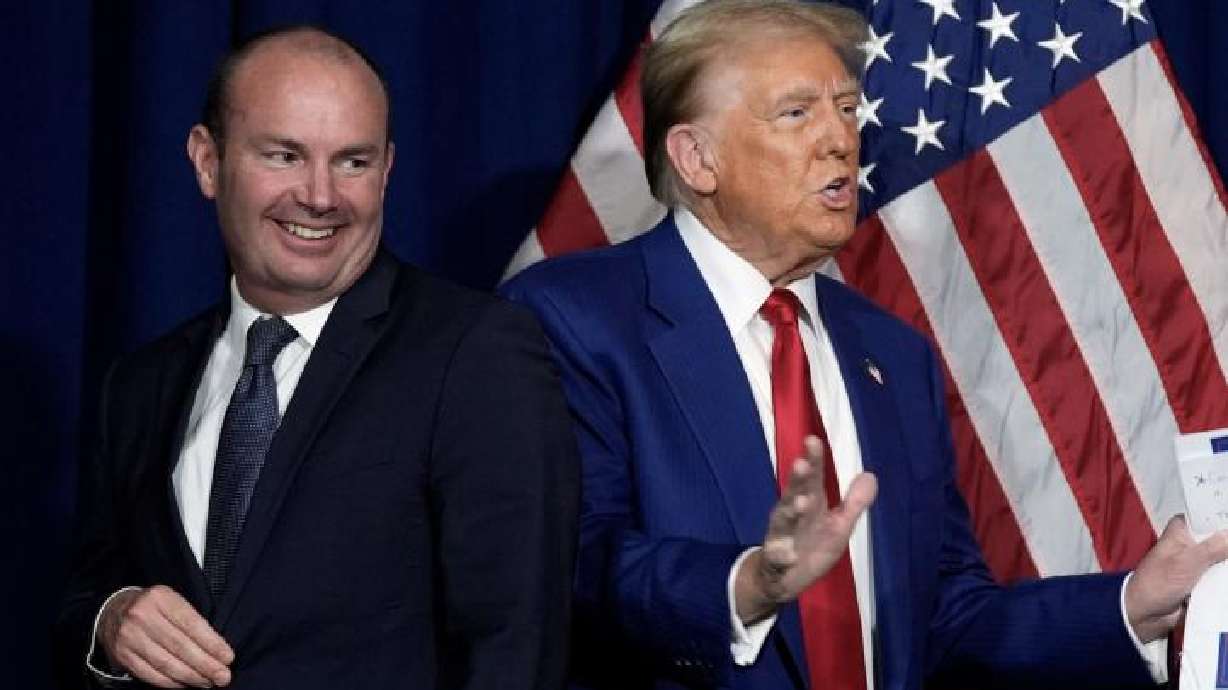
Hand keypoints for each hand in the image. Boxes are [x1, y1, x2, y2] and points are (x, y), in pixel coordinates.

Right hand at [98, 585, 233, 687]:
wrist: (113, 610)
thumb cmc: (154, 607)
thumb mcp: (172, 601)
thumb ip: (191, 620)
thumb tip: (217, 649)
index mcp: (161, 598)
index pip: (191, 624)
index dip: (212, 643)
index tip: (228, 658)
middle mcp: (142, 616)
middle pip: (180, 646)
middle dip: (205, 665)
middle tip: (223, 677)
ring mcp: (130, 637)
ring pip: (166, 663)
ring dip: (191, 677)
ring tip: (208, 682)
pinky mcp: (122, 656)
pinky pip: (150, 674)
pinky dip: (171, 682)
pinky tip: (186, 684)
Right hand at [735, 437, 876, 623]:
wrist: (783, 579)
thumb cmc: (812, 546)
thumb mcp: (839, 526)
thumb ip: (854, 503)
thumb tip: (871, 473)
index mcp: (809, 503)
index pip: (811, 478)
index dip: (813, 460)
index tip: (812, 440)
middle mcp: (791, 514)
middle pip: (793, 493)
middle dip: (798, 479)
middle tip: (803, 464)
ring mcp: (781, 536)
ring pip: (783, 521)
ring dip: (791, 511)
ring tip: (802, 503)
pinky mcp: (775, 559)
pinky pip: (777, 556)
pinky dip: (781, 554)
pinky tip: (789, 554)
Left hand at [1125, 515, 1227, 642]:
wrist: (1146, 613)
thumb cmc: (1154, 583)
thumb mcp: (1185, 563)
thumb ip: (1212, 548)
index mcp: (1182, 528)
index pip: (1210, 516)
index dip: (1225, 519)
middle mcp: (1192, 542)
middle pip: (1221, 538)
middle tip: (1223, 558)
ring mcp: (1200, 561)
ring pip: (1224, 558)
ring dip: (1227, 566)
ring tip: (1225, 571)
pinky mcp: (1205, 579)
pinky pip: (1223, 576)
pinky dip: (1226, 579)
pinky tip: (1227, 582)